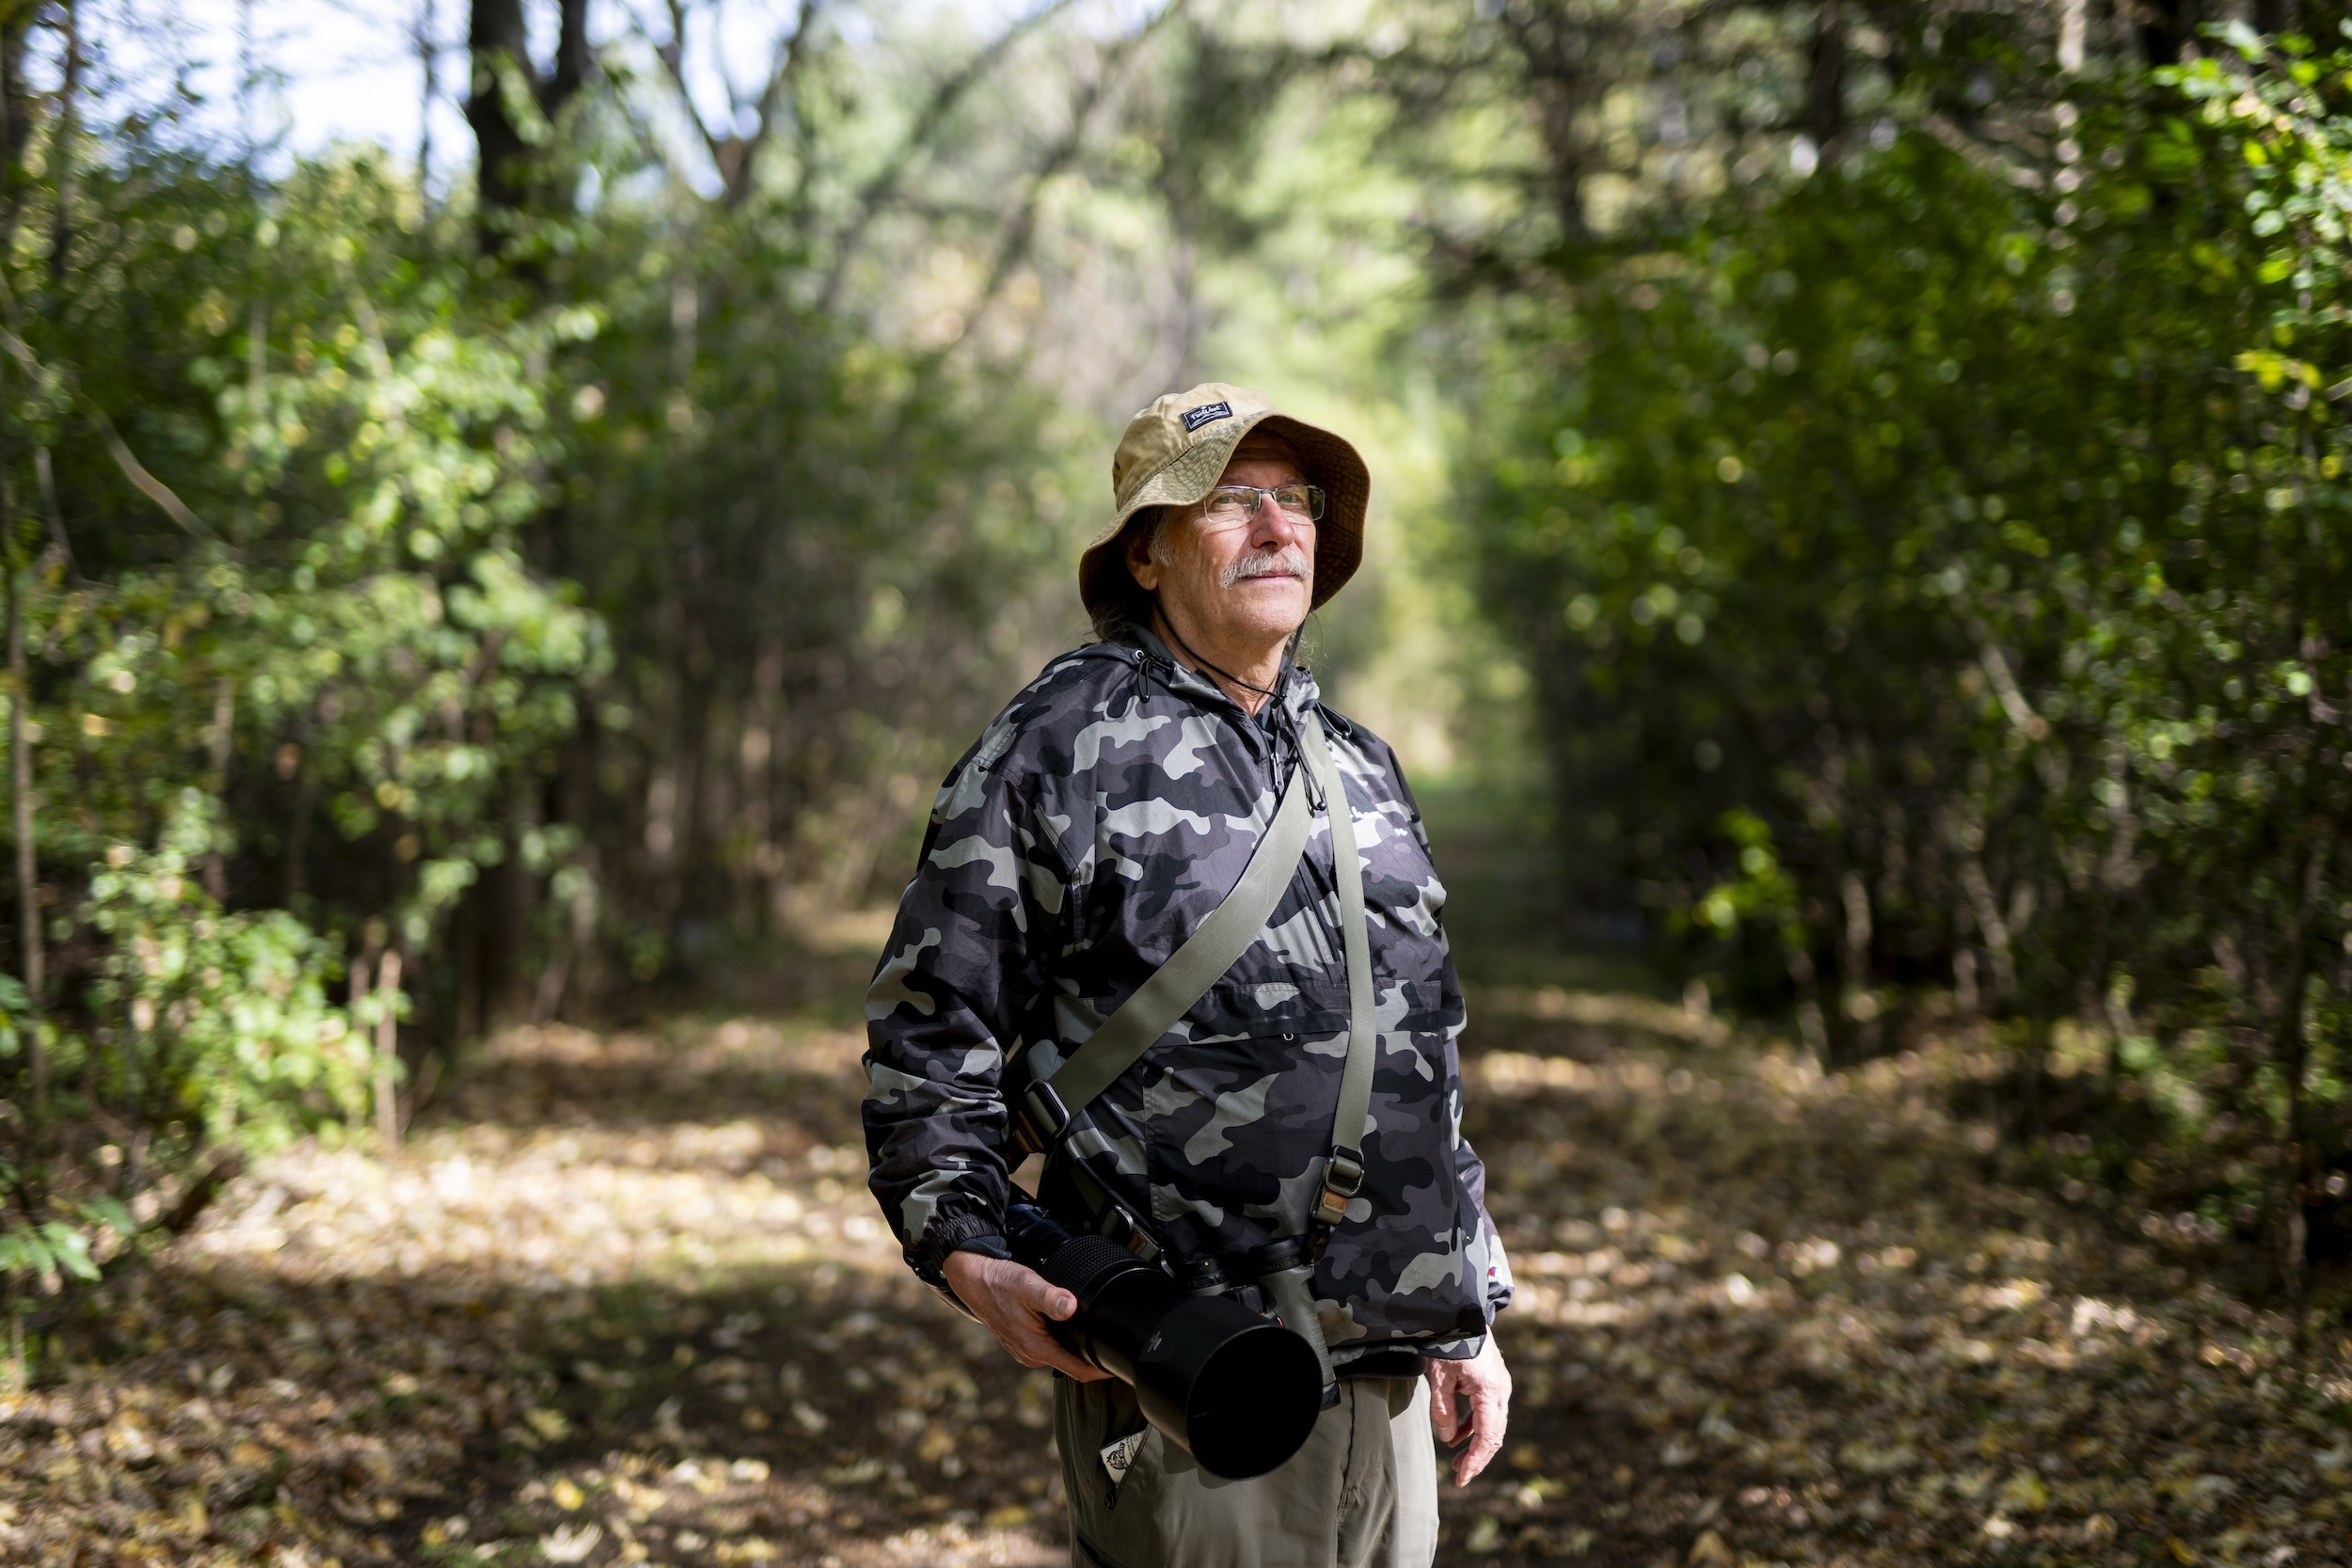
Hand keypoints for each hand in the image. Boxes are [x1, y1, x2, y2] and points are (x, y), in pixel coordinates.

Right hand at [943, 1250, 1110, 1382]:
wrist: (974, 1280)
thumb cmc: (999, 1282)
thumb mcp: (1028, 1284)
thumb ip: (1050, 1297)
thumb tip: (1069, 1307)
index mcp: (1036, 1348)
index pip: (1078, 1371)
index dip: (1101, 1371)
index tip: (1121, 1365)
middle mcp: (1031, 1355)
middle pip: (1072, 1367)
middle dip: (1093, 1361)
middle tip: (1117, 1348)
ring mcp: (1025, 1351)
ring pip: (1061, 1357)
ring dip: (1078, 1352)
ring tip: (1099, 1339)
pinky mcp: (1022, 1343)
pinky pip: (1050, 1349)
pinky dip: (1064, 1344)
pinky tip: (1073, 1331)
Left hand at [1425, 1332, 1510, 1486]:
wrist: (1459, 1310)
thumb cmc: (1447, 1342)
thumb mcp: (1438, 1377)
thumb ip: (1443, 1410)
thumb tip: (1449, 1439)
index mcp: (1490, 1391)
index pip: (1487, 1437)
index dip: (1475, 1461)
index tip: (1462, 1479)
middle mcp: (1501, 1391)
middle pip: (1494, 1435)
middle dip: (1477, 1458)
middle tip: (1460, 1477)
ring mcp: (1500, 1386)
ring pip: (1492, 1425)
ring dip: (1475, 1444)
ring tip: (1457, 1462)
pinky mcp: (1493, 1381)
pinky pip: (1487, 1412)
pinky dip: (1473, 1426)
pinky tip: (1457, 1436)